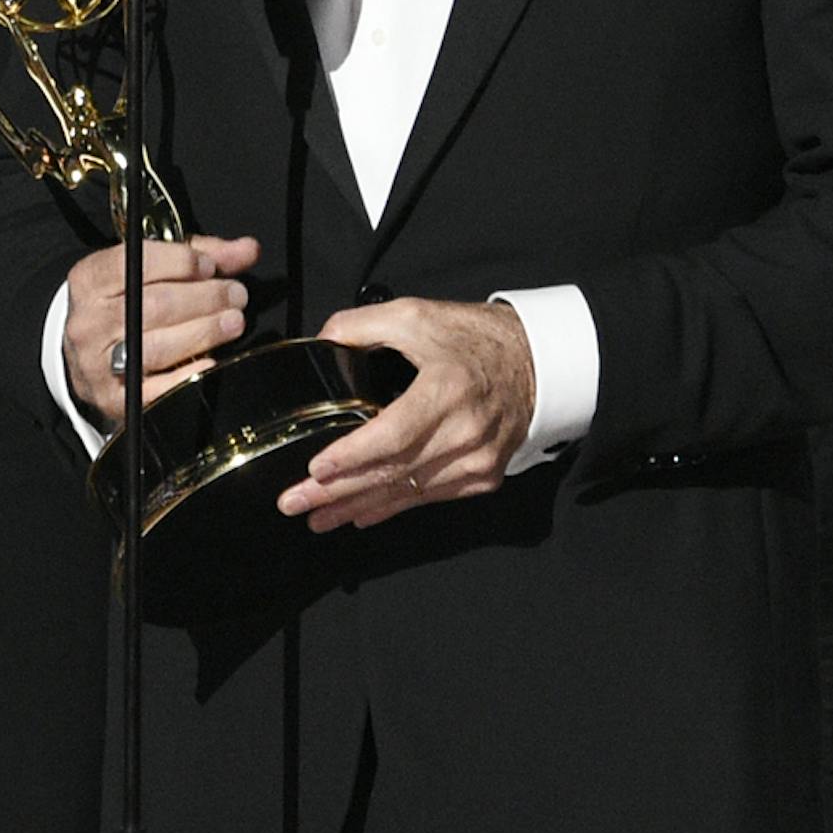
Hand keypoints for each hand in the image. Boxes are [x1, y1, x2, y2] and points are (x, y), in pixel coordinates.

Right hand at [63, 233, 259, 427]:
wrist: (85, 353)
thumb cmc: (126, 302)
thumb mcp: (153, 267)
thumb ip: (200, 254)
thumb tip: (248, 249)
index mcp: (91, 280)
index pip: (135, 264)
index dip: (179, 262)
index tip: (210, 266)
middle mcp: (89, 321)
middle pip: (154, 306)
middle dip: (204, 298)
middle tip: (236, 294)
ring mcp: (98, 362)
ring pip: (158, 346)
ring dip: (204, 332)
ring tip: (233, 321)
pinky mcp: (113, 398)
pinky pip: (156, 390)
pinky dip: (188, 374)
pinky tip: (212, 360)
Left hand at [277, 296, 534, 533]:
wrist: (538, 362)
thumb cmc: (474, 337)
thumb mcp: (417, 314)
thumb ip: (364, 325)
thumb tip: (323, 343)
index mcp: (447, 388)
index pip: (393, 434)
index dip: (352, 456)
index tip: (315, 470)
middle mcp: (465, 432)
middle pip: (393, 471)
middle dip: (337, 492)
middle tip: (294, 503)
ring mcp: (477, 461)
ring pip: (407, 491)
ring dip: (358, 506)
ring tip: (316, 517)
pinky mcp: (483, 477)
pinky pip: (429, 497)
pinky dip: (392, 506)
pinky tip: (361, 514)